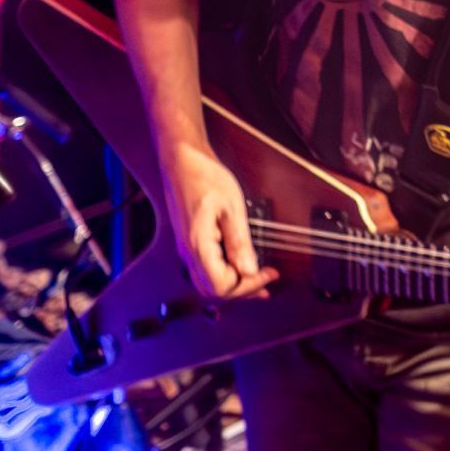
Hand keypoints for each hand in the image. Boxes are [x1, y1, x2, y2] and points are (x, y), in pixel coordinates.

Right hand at [164, 142, 278, 299]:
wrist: (182, 159)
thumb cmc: (204, 176)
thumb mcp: (231, 207)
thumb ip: (240, 241)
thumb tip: (249, 270)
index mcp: (198, 244)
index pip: (222, 285)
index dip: (248, 285)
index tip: (268, 274)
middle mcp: (188, 251)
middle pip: (212, 290)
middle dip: (242, 291)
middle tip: (266, 283)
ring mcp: (186, 247)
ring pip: (207, 282)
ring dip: (233, 285)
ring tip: (256, 280)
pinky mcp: (189, 241)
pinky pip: (205, 268)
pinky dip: (224, 273)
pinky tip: (238, 266)